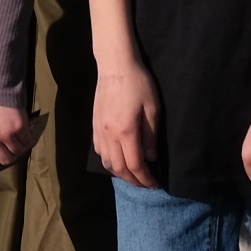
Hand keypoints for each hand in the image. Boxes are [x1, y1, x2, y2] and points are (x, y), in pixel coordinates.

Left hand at [0, 99, 41, 185]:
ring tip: (19, 137)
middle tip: (12, 148)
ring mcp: (6, 134)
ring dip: (20, 147)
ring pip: (18, 151)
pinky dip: (29, 138)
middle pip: (5, 160)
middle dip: (10, 157)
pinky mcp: (19, 127)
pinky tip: (26, 130)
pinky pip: (28, 141)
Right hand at [92, 55, 161, 187]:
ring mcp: (99, 131)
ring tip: (133, 175)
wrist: (115, 66)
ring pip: (107, 162)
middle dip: (133, 181)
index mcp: (126, 132)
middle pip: (119, 169)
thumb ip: (151, 137)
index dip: (145, 179)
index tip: (155, 184)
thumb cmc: (138, 84)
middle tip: (146, 184)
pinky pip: (100, 151)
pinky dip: (109, 161)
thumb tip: (150, 158)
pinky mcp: (94, 126)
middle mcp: (109, 135)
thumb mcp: (153, 109)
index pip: (135, 165)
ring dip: (120, 173)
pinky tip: (118, 159)